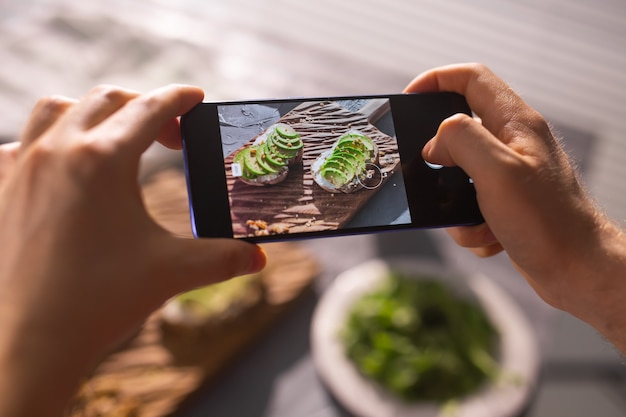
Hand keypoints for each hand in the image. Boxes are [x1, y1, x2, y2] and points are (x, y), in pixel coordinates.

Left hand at [0, 85, 265, 415]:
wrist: (25, 343)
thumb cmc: (98, 302)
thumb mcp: (172, 272)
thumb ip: (222, 259)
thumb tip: (258, 259)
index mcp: (104, 160)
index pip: (150, 109)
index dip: (179, 99)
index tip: (195, 98)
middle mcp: (59, 151)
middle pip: (107, 99)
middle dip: (144, 106)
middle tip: (169, 135)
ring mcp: (21, 167)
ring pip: (56, 110)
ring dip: (91, 113)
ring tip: (113, 138)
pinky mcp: (0, 189)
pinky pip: (18, 144)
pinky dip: (46, 142)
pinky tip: (61, 167)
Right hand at [404, 64, 625, 350]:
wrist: (578, 272)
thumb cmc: (548, 223)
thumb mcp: (497, 172)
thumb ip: (462, 141)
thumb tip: (434, 142)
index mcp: (515, 123)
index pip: (471, 78)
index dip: (435, 79)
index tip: (408, 99)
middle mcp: (514, 143)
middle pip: (460, 129)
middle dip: (439, 158)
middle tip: (428, 173)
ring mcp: (511, 173)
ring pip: (459, 173)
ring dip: (453, 201)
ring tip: (470, 221)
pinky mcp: (507, 202)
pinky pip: (470, 204)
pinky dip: (470, 224)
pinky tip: (489, 237)